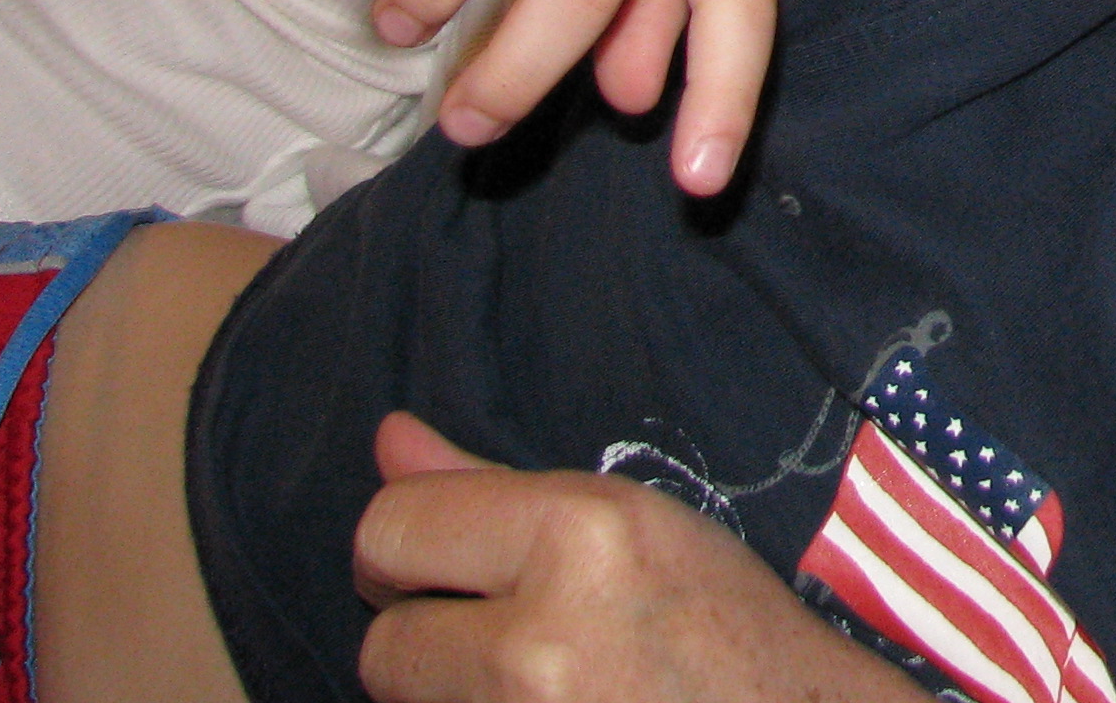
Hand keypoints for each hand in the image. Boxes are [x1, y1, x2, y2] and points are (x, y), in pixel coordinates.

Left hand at [356, 415, 925, 702]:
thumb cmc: (734, 631)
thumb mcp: (632, 528)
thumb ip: (492, 489)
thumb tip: (389, 438)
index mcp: (580, 536)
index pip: (390, 530)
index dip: (413, 554)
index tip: (454, 573)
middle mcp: (542, 642)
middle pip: (382, 646)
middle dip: (433, 647)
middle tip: (521, 647)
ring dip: (461, 698)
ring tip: (554, 689)